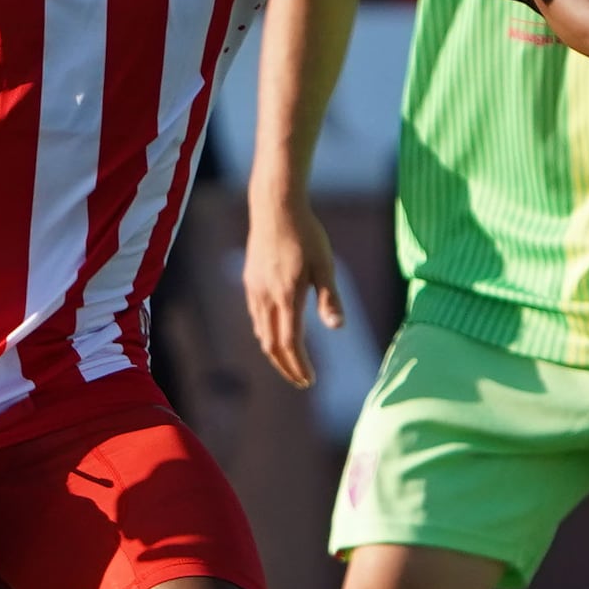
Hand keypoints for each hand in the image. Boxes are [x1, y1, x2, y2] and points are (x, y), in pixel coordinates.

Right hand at [247, 201, 343, 388]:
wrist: (274, 207)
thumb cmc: (306, 233)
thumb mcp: (325, 264)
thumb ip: (329, 298)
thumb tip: (338, 328)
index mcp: (287, 296)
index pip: (290, 343)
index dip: (299, 366)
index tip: (310, 380)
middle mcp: (266, 297)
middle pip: (272, 345)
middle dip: (286, 367)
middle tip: (302, 381)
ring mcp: (255, 290)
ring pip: (261, 333)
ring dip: (275, 353)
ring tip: (291, 363)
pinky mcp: (250, 282)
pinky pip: (256, 318)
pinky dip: (266, 335)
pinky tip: (277, 335)